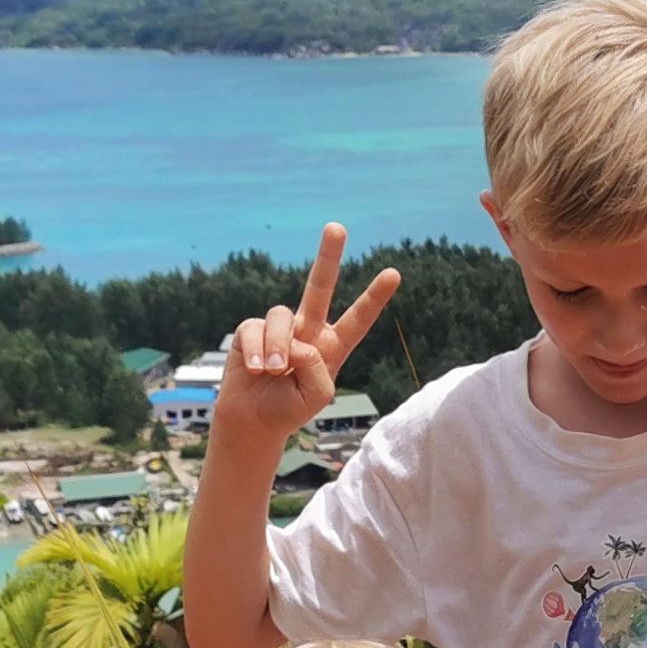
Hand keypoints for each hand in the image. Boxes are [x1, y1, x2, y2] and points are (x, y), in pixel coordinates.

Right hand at [220, 223, 400, 446]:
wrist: (254, 420)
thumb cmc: (290, 408)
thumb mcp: (317, 394)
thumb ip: (316, 364)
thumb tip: (296, 338)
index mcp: (332, 345)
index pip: (357, 320)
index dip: (374, 297)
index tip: (394, 274)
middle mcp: (308, 330)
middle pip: (319, 288)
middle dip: (328, 256)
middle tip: (337, 227)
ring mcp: (280, 328)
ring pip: (282, 317)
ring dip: (278, 347)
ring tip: (274, 372)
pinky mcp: (252, 330)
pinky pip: (255, 329)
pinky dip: (256, 351)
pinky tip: (256, 369)